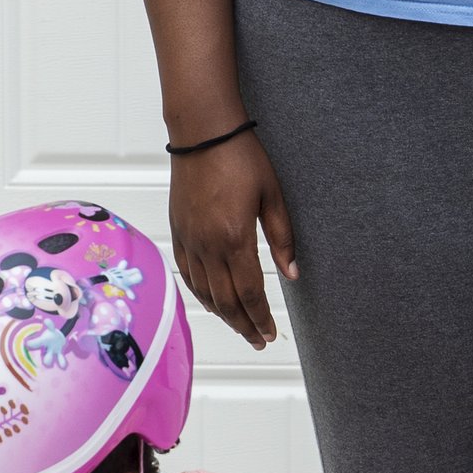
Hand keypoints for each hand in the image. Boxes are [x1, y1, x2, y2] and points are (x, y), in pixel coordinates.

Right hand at [168, 131, 298, 351]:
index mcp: (235, 237)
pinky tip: (211, 302)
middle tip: (258, 340)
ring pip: (204, 292)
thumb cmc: (241, 157)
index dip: (261, 318)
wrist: (203, 133)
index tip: (271, 333)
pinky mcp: (179, 232)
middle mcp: (209, 245)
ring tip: (240, 327)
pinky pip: (187, 274)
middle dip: (244, 325)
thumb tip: (293, 274)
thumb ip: (283, 238)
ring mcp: (190, 240)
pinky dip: (200, 294)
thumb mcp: (273, 195)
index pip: (250, 292)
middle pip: (226, 300)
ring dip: (223, 315)